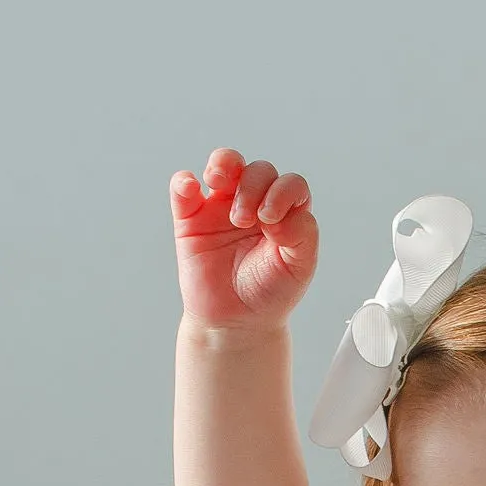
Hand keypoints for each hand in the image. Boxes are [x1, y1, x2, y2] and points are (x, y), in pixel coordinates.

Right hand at [170, 147, 319, 331]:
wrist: (237, 321)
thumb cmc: (270, 292)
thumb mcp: (299, 267)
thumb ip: (302, 234)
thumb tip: (278, 214)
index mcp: (285, 213)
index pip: (290, 184)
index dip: (282, 192)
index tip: (271, 221)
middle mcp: (256, 203)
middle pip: (258, 170)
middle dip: (253, 188)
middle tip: (244, 222)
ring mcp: (222, 208)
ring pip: (224, 164)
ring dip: (224, 164)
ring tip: (219, 181)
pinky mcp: (191, 219)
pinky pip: (183, 189)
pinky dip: (183, 182)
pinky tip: (190, 188)